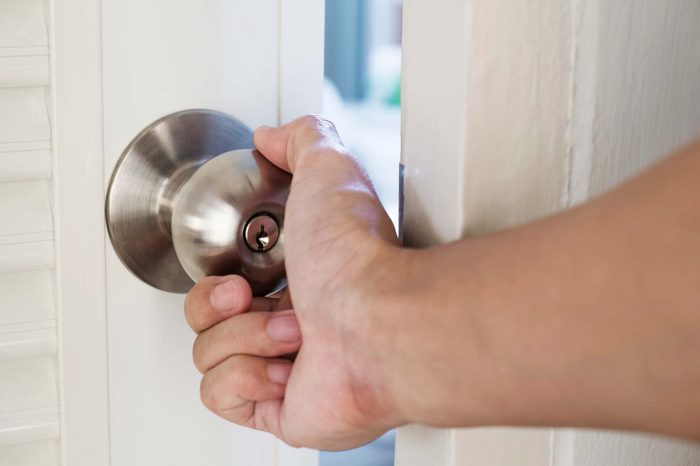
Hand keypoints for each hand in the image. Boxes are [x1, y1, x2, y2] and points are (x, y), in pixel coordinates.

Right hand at [184, 116, 401, 449]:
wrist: (378, 321)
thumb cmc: (356, 257)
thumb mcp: (328, 169)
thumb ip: (301, 140)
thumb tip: (270, 137)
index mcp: (295, 282)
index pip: (226, 286)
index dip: (215, 281)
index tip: (238, 274)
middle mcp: (289, 326)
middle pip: (206, 323)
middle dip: (219, 306)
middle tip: (251, 297)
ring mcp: (283, 370)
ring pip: (208, 358)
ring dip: (245, 338)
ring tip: (292, 331)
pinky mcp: (279, 410)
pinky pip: (221, 397)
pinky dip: (245, 378)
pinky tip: (285, 368)